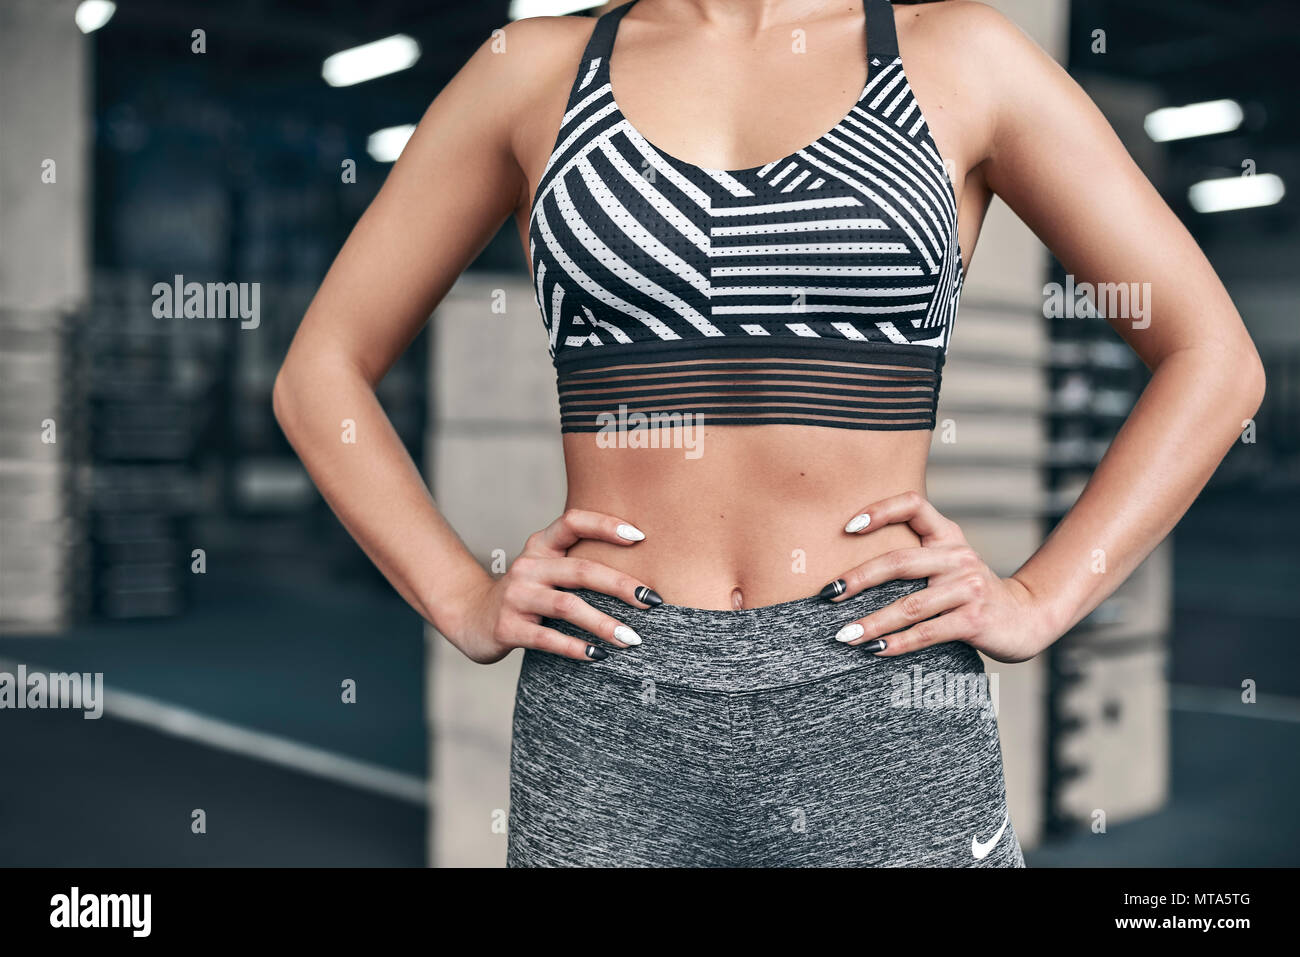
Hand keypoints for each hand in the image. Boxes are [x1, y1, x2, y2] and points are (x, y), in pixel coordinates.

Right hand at [450, 509, 661, 663]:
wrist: (471, 617)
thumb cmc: (526, 593)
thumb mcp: (546, 568)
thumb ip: (578, 563)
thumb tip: (640, 575)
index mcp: (541, 545)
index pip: (573, 522)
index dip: (605, 525)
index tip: (640, 536)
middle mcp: (528, 566)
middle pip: (580, 570)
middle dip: (621, 586)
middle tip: (653, 600)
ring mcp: (516, 596)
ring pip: (567, 606)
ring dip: (604, 623)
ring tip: (633, 639)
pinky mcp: (508, 627)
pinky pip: (548, 638)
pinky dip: (576, 648)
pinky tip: (599, 656)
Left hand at [817, 491, 1056, 662]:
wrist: (1027, 618)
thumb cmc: (971, 592)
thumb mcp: (949, 563)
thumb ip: (915, 558)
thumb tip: (850, 573)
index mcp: (948, 536)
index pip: (913, 505)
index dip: (880, 510)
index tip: (847, 527)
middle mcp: (958, 557)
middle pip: (900, 561)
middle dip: (859, 578)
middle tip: (828, 593)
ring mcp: (968, 588)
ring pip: (910, 605)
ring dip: (872, 622)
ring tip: (843, 635)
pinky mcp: (974, 620)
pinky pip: (927, 632)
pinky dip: (897, 643)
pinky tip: (875, 650)